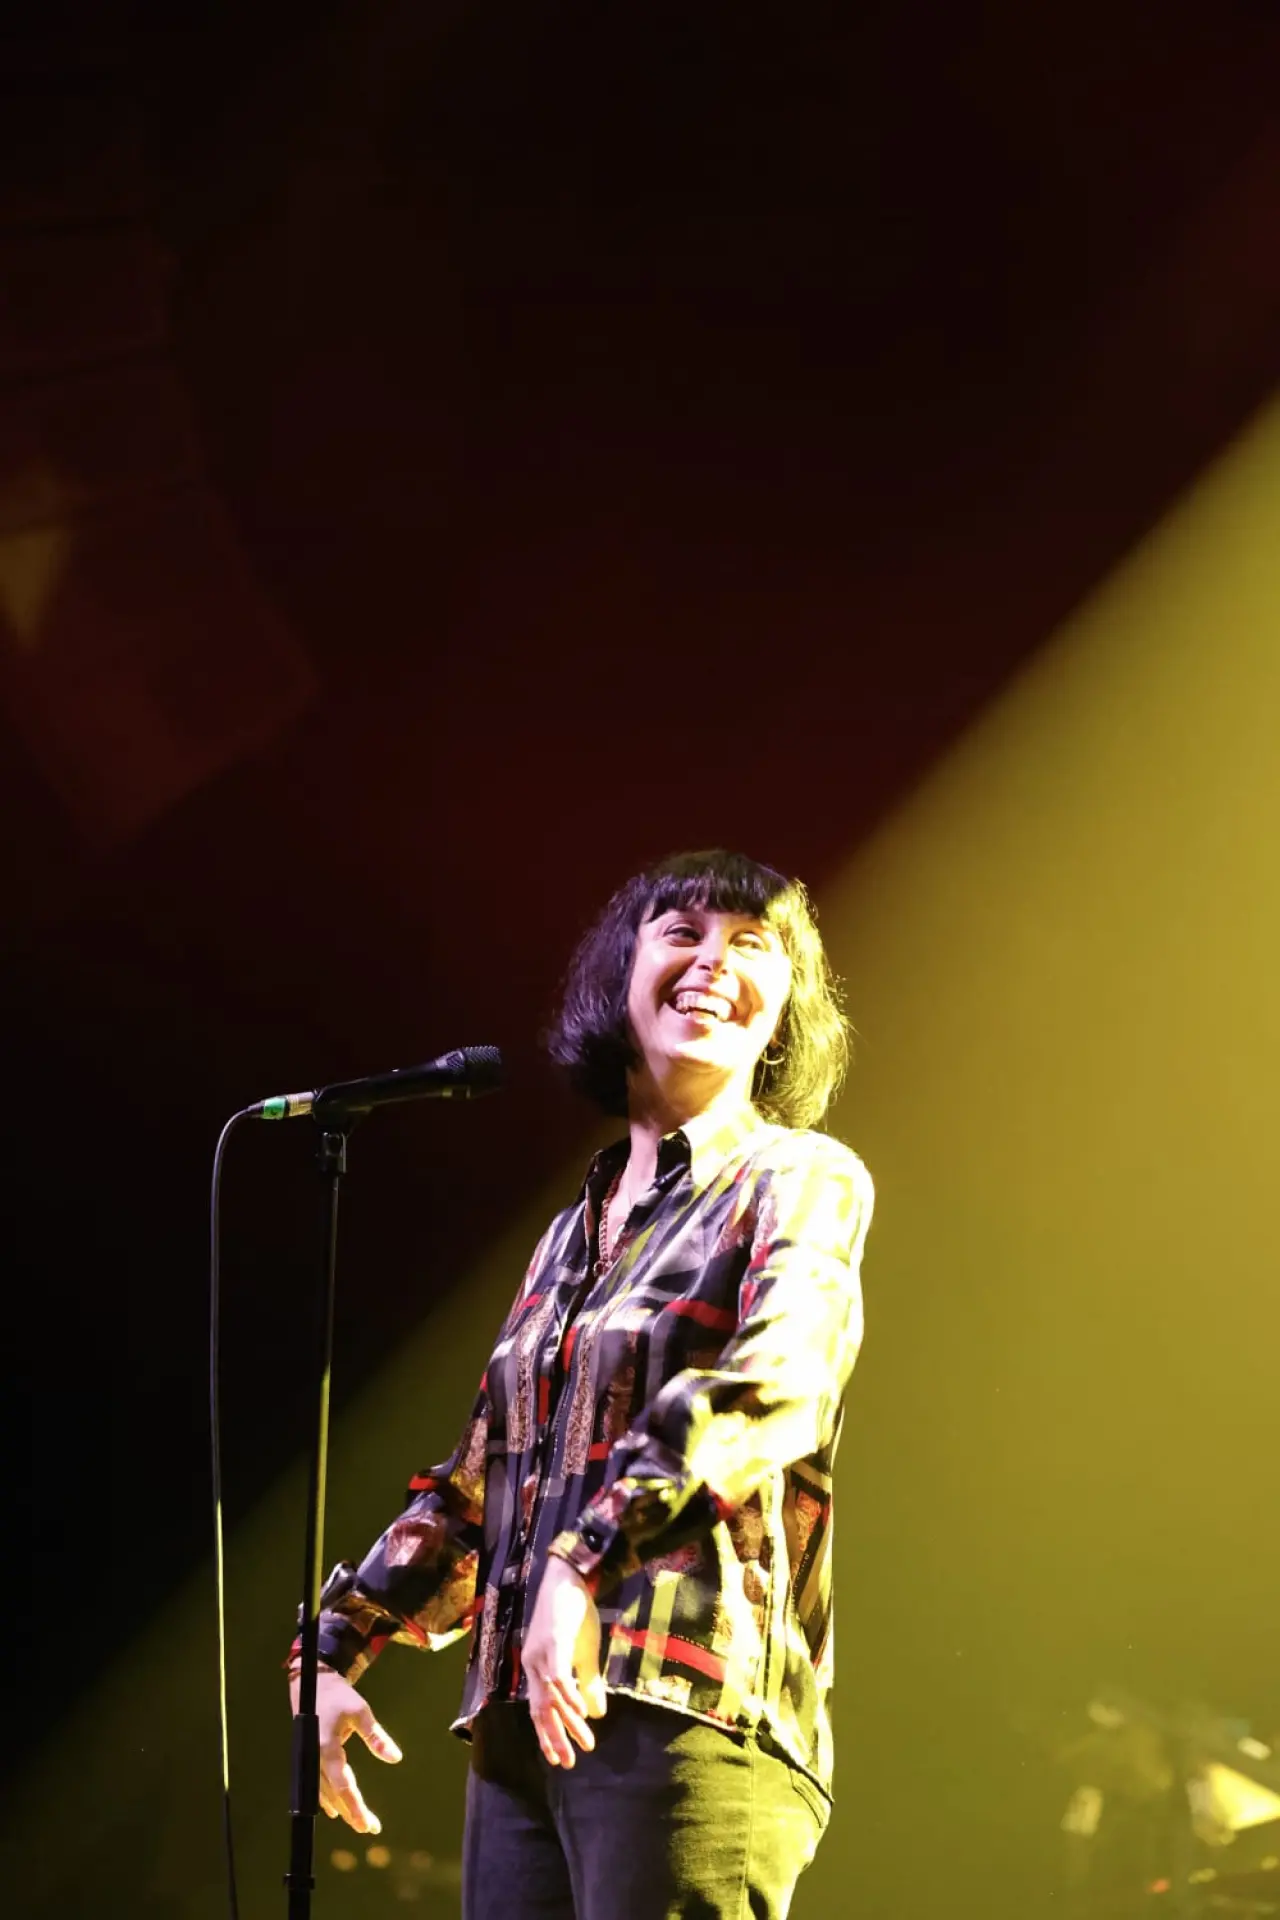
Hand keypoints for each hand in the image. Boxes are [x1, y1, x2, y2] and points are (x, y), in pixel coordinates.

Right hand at [289, 1664, 402, 1832]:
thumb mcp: (360, 1711)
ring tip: (358, 1821)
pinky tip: (335, 1809)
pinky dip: (329, 1798)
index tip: (368, 1825)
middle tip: (369, 1828)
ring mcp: (310, 1760)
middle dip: (351, 1813)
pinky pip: (319, 1785)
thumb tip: (395, 1758)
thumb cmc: (337, 1695)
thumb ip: (376, 1737)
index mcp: (327, 1749)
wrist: (312, 1682)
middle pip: (334, 1795)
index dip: (355, 1807)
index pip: (343, 1787)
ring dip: (341, 1808)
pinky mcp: (310, 1757)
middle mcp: (316, 1760)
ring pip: (325, 1793)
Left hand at [522, 1556, 606, 1767]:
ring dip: (569, 1723)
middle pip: (542, 1710)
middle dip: (556, 1739)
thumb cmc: (574, 1615)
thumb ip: (587, 1684)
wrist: (568, 1578)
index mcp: (537, 1669)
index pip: (538, 1710)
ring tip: (584, 1743)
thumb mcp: (584, 1654)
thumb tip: (595, 1714)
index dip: (547, 1735)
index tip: (557, 1759)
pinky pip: (558, 1675)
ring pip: (551, 1698)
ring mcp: (542, 1653)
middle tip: (569, 1764)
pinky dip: (569, 1696)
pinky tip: (580, 1712)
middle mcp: (533, 1665)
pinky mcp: (554, 1641)